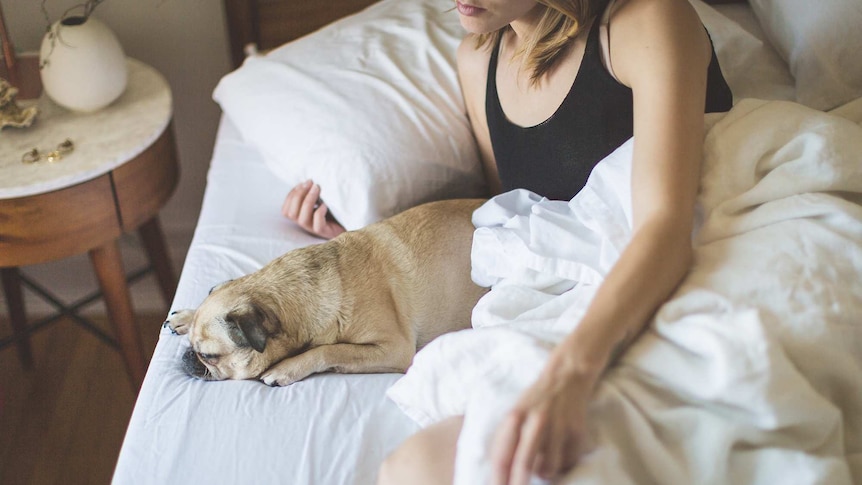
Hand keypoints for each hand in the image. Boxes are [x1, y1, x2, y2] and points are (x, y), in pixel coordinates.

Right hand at [282, 180, 345, 239]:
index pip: (286, 210)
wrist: (347, 223)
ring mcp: (313, 229)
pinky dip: (319, 213)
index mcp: (299, 216)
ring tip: (317, 188)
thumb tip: (308, 182)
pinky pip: (318, 226)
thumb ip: (311, 194)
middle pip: (291, 214)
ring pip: (302, 220)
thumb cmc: (332, 209)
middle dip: (298, 195)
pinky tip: (325, 204)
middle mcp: (304, 224)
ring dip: (308, 201)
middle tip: (310, 183)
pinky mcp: (324, 232)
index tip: (302, 183)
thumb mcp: (319, 199)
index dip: (291, 195)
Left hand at [491, 363, 597, 484]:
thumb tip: (497, 472)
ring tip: (543, 461)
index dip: (498, 479)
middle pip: (524, 464)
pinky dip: (562, 463)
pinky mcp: (577, 433)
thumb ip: (506, 440)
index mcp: (515, 418)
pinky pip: (568, 463)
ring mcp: (558, 428)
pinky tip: (560, 450)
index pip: (502, 456)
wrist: (566, 377)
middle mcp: (536, 422)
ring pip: (548, 469)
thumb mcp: (514, 413)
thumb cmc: (535, 400)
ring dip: (544, 472)